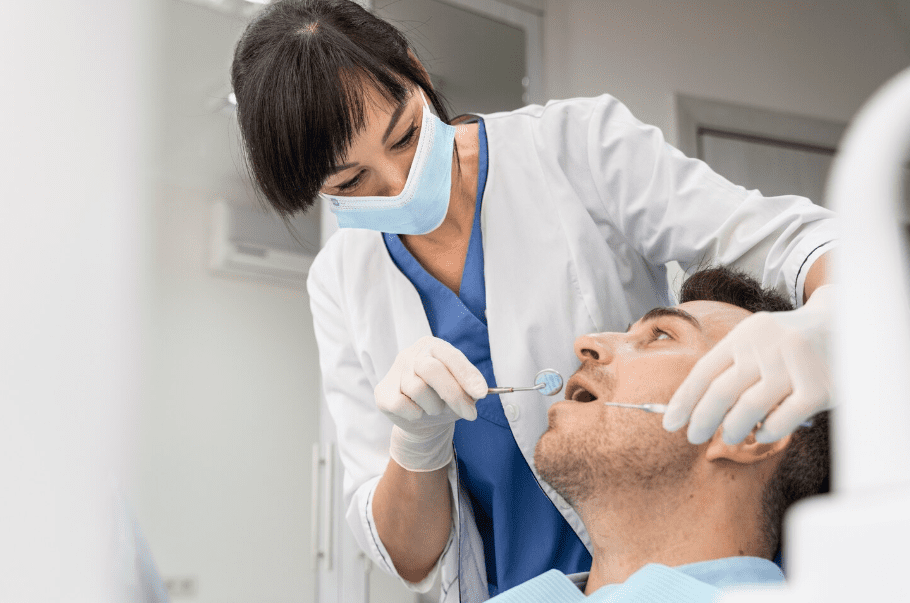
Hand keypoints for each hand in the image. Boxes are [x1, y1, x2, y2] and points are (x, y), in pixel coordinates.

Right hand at [376, 336, 486, 471]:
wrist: (421, 421)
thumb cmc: (444, 399)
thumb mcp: (462, 393)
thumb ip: (468, 390)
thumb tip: (477, 391)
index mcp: (433, 346)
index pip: (451, 357)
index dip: (467, 375)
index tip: (481, 393)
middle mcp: (411, 354)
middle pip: (431, 369)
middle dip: (453, 394)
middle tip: (468, 413)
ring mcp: (395, 371)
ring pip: (418, 390)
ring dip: (434, 407)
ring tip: (435, 409)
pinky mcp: (382, 392)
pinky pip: (402, 405)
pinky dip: (415, 414)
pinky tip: (416, 413)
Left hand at [662, 285, 834, 444]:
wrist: (844, 324)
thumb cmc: (788, 342)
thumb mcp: (756, 340)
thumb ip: (730, 367)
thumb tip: (694, 408)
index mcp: (745, 335)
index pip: (705, 371)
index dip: (685, 400)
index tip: (671, 423)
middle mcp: (766, 347)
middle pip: (722, 391)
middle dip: (702, 419)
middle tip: (693, 437)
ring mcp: (794, 366)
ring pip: (750, 408)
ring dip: (732, 429)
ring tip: (727, 437)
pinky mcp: (819, 388)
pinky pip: (784, 420)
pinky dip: (767, 432)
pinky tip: (761, 435)